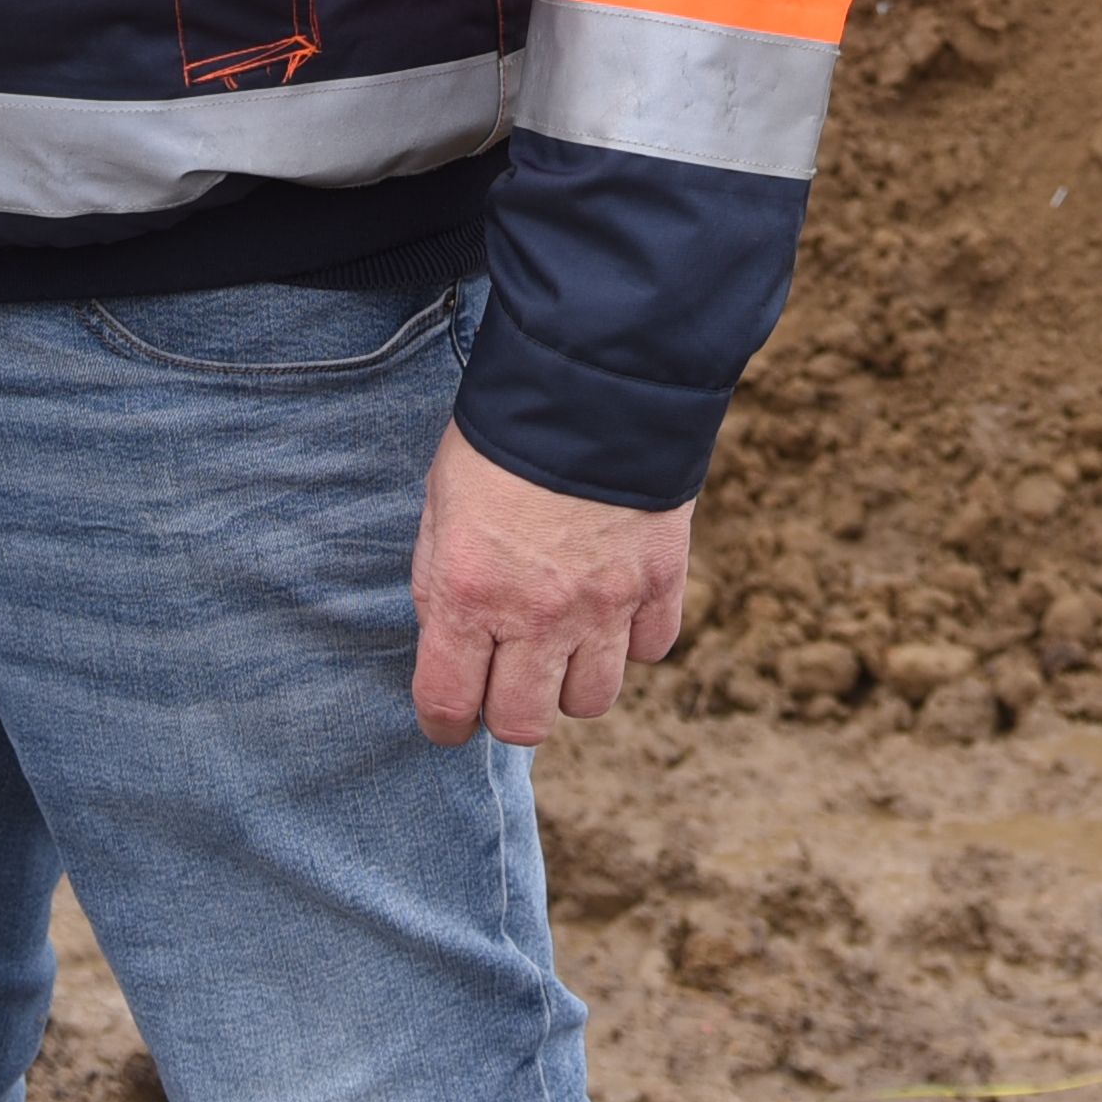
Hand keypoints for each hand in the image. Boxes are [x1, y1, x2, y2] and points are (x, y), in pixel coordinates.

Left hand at [410, 429, 691, 747]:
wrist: (592, 378)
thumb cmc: (502, 440)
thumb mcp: (442, 510)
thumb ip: (444, 585)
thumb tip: (454, 643)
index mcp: (467, 594)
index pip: (447, 705)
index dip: (444, 722)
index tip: (451, 714)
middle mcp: (537, 614)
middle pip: (523, 723)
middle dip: (509, 710)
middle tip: (507, 678)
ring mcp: (605, 604)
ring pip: (591, 700)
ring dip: (572, 680)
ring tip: (564, 640)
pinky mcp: (659, 581)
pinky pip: (650, 650)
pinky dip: (632, 639)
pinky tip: (613, 605)